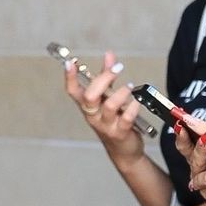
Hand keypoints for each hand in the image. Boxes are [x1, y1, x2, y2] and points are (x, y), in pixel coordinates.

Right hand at [63, 50, 144, 166]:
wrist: (123, 150)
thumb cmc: (114, 121)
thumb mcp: (108, 97)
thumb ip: (107, 76)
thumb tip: (109, 55)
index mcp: (87, 106)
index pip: (72, 91)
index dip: (69, 77)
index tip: (68, 62)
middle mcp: (93, 115)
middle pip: (90, 96)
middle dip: (104, 79)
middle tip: (117, 68)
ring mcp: (106, 125)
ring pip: (109, 106)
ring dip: (121, 93)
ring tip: (130, 86)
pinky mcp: (120, 133)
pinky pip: (126, 118)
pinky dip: (133, 107)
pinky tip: (137, 102)